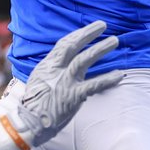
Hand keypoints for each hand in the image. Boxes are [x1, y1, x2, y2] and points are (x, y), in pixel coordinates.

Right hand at [0, 21, 121, 149]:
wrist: (29, 124)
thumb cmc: (35, 105)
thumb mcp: (39, 81)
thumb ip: (52, 71)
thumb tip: (64, 64)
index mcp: (47, 66)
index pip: (63, 44)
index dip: (78, 34)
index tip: (89, 29)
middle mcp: (56, 71)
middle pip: (73, 46)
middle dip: (88, 33)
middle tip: (103, 25)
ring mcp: (64, 82)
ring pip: (84, 60)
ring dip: (100, 49)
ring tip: (114, 41)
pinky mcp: (73, 97)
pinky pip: (93, 85)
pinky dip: (108, 79)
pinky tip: (119, 74)